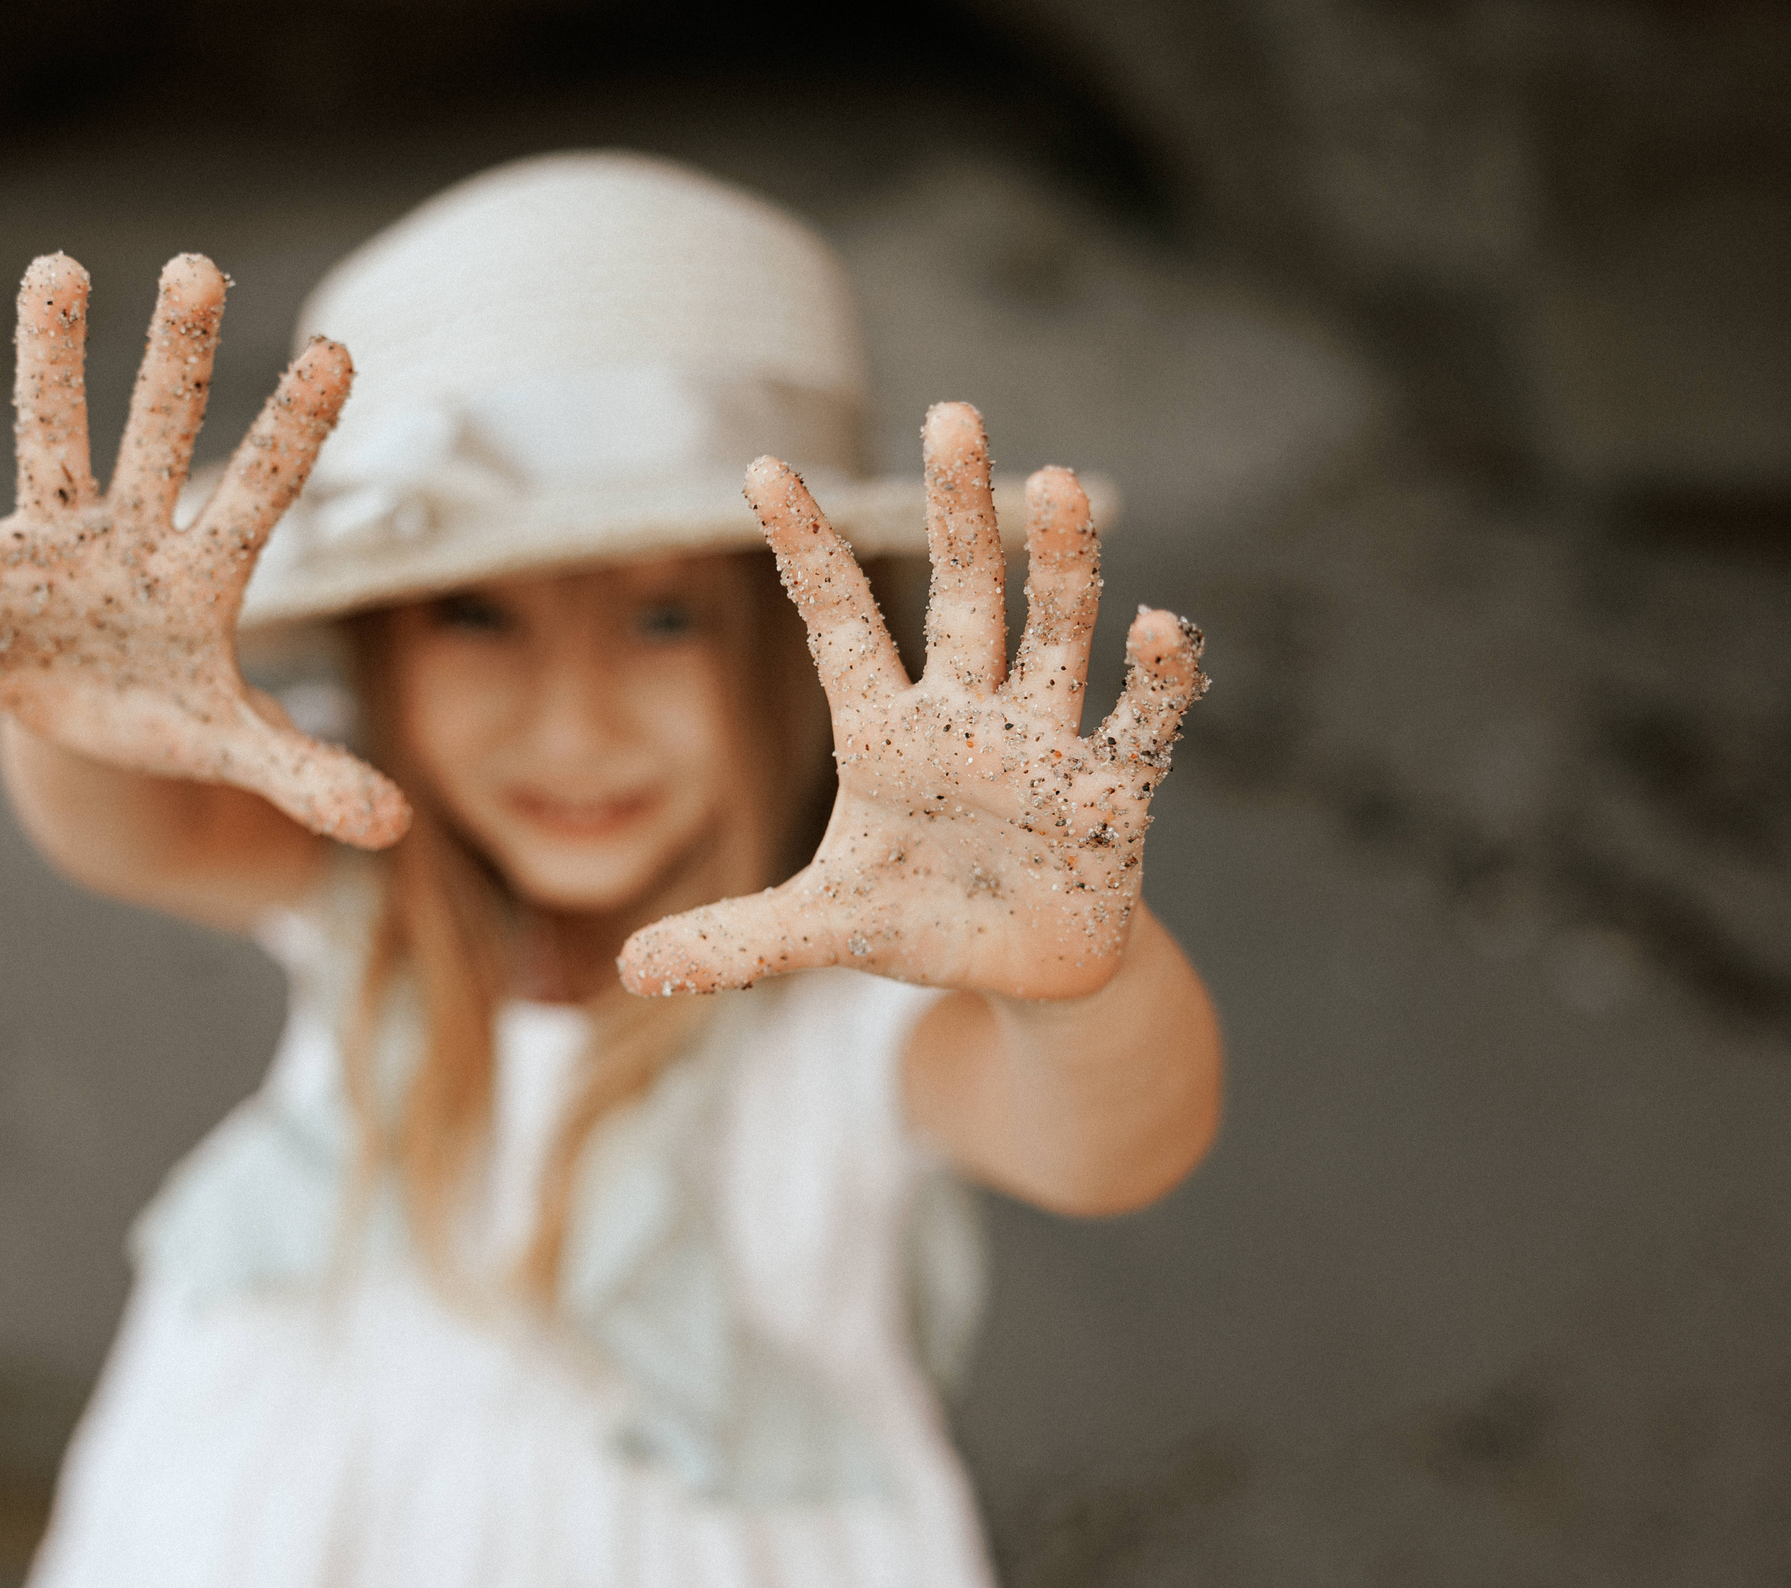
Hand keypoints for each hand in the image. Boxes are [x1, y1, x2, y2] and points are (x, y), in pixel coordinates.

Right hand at [0, 253, 409, 848]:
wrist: (90, 737)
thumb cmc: (175, 718)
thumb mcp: (241, 751)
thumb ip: (312, 775)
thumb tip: (392, 829)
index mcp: (204, 578)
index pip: (262, 494)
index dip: (292, 431)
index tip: (338, 352)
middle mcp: (133, 538)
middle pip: (160, 435)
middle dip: (178, 359)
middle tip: (201, 266)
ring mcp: (54, 545)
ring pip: (53, 438)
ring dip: (53, 359)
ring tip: (61, 267)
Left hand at [621, 402, 1204, 1000]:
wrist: (1028, 972)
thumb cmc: (924, 920)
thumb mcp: (825, 929)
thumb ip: (738, 940)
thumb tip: (630, 966)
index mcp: (888, 734)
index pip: (839, 623)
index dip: (805, 549)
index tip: (761, 467)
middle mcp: (968, 717)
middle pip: (966, 593)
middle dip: (960, 507)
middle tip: (952, 412)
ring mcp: (1044, 747)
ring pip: (1053, 634)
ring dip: (1061, 565)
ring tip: (1058, 483)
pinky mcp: (1111, 797)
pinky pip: (1139, 727)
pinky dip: (1155, 682)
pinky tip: (1161, 627)